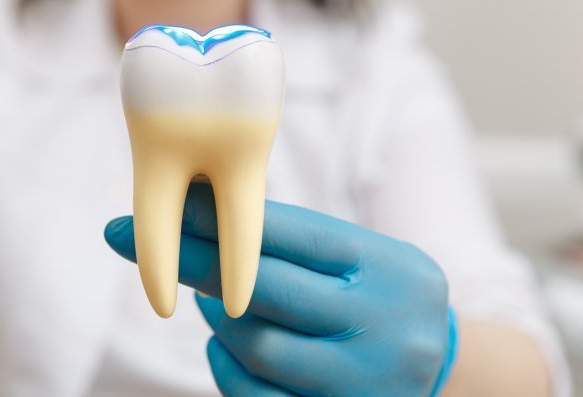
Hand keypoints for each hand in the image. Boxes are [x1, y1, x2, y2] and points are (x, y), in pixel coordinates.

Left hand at [105, 183, 457, 396]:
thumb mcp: (361, 257)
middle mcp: (384, 324)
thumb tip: (199, 215)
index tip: (168, 205)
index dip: (221, 217)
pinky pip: (258, 395)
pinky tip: (225, 344)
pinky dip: (228, 365)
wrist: (444, 370)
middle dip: (194, 261)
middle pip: (265, 288)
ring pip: (256, 344)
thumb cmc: (382, 296)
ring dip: (216, 317)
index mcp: (388, 265)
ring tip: (208, 298)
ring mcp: (364, 379)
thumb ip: (295, 243)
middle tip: (138, 242)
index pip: (292, 234)